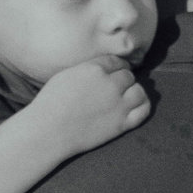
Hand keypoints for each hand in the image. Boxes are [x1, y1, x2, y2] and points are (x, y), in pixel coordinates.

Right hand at [28, 57, 149, 156]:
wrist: (49, 131)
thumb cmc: (50, 103)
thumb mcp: (66, 75)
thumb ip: (87, 69)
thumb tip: (100, 69)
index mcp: (95, 69)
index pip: (117, 61)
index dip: (118, 66)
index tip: (116, 71)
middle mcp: (110, 84)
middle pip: (128, 76)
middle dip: (123, 80)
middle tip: (117, 87)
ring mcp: (118, 105)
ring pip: (139, 91)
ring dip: (134, 91)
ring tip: (127, 96)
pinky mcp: (121, 124)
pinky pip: (144, 110)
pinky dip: (143, 105)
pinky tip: (136, 106)